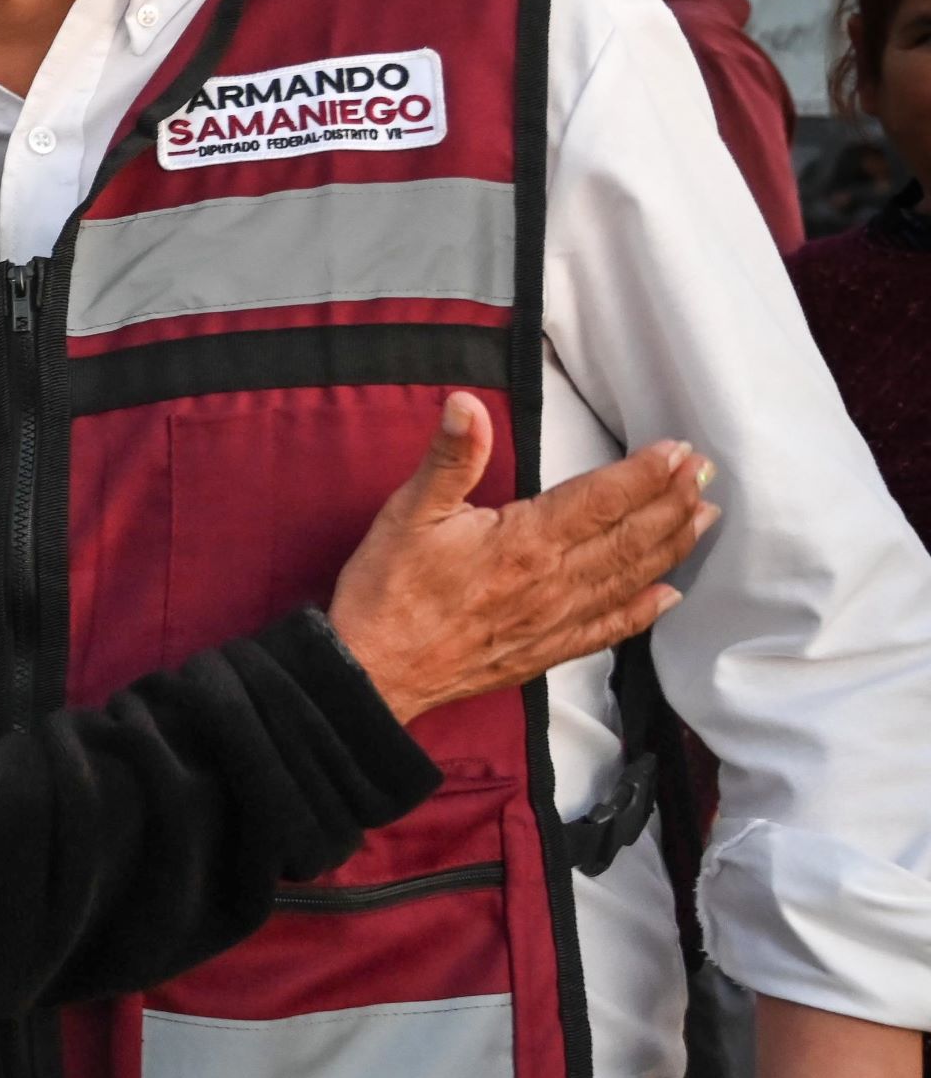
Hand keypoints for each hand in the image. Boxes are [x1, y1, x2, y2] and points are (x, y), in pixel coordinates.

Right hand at [327, 391, 712, 725]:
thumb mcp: (409, 511)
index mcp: (526, 541)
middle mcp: (553, 583)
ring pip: (628, 580)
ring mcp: (553, 621)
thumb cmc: (386, 590)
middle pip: (629, 538)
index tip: (680, 450)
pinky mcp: (544, 652)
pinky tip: (669, 598)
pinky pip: (607, 630)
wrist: (371, 673)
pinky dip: (643, 612)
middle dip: (671, 503)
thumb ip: (450, 458)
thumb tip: (468, 404)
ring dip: (671, 547)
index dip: (645, 473)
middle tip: (706, 474)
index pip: (602, 499)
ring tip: (704, 518)